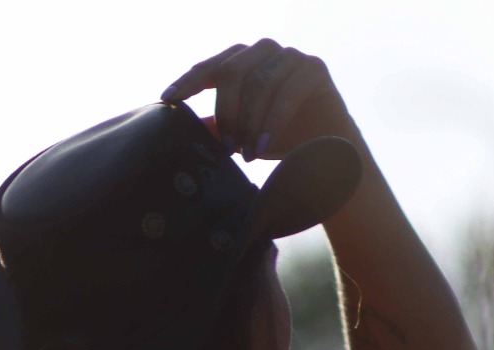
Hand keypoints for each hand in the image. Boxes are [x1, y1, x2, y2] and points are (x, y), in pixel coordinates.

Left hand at [161, 39, 352, 164]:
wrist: (326, 151)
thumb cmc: (280, 139)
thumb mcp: (241, 134)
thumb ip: (217, 126)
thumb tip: (183, 128)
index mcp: (243, 62)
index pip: (211, 67)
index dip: (188, 81)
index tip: (167, 100)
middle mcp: (265, 52)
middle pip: (232, 72)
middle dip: (226, 112)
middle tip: (228, 147)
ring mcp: (290, 57)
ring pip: (258, 82)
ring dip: (249, 122)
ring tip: (248, 154)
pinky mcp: (314, 68)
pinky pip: (286, 91)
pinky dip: (271, 122)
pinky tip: (262, 148)